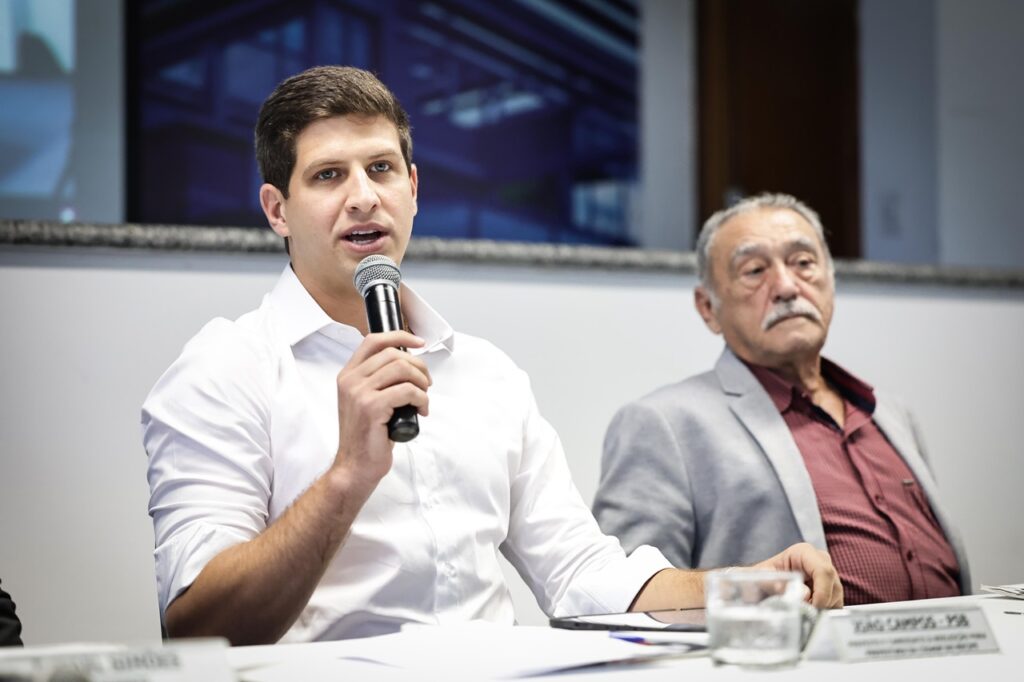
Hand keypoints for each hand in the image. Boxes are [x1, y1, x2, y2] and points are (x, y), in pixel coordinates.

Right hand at [332, 331, 430, 488]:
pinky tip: (421, 410)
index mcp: (348, 375)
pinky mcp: (372, 407)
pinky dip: (422, 399)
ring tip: (424, 398)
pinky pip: (407, 391)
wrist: (355, 466)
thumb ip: (379, 380)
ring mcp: (359, 393)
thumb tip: (409, 365)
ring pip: (402, 369)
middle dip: (418, 366)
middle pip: (393, 354)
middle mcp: (350, 380)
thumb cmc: (366, 436)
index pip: (373, 341)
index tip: (419, 343)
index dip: (400, 336)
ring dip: (421, 382)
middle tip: (426, 383)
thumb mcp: (366, 401)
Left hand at [754, 543, 842, 608]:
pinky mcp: (830, 589)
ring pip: (837, 596)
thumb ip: (776, 583)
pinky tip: (810, 614)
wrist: (759, 584)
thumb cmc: (760, 578)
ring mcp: (827, 575)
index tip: (813, 607)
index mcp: (804, 552)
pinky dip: (825, 612)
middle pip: (833, 585)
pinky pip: (836, 603)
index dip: (822, 592)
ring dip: (823, 609)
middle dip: (822, 603)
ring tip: (803, 612)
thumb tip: (803, 593)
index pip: (824, 571)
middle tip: (805, 613)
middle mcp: (819, 560)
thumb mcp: (760, 579)